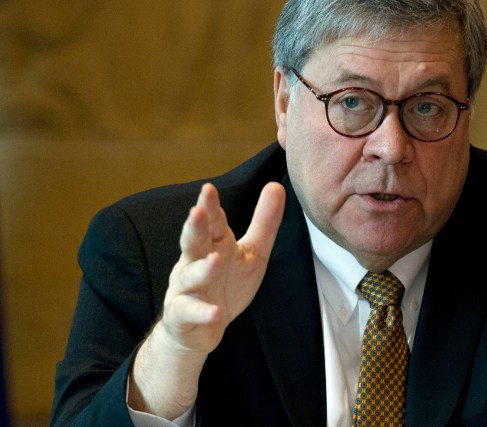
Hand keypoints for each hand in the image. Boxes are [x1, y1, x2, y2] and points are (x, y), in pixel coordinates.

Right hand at [129, 181, 284, 417]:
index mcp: (214, 245)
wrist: (200, 328)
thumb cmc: (227, 283)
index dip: (209, 206)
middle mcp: (195, 262)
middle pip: (194, 242)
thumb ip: (264, 221)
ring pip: (191, 275)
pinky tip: (216, 312)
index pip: (212, 222)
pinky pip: (191, 313)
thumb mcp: (252, 252)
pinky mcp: (182, 315)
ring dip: (202, 269)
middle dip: (195, 227)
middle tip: (196, 211)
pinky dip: (203, 312)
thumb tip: (276, 185)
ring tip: (215, 260)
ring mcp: (186, 288)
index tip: (209, 189)